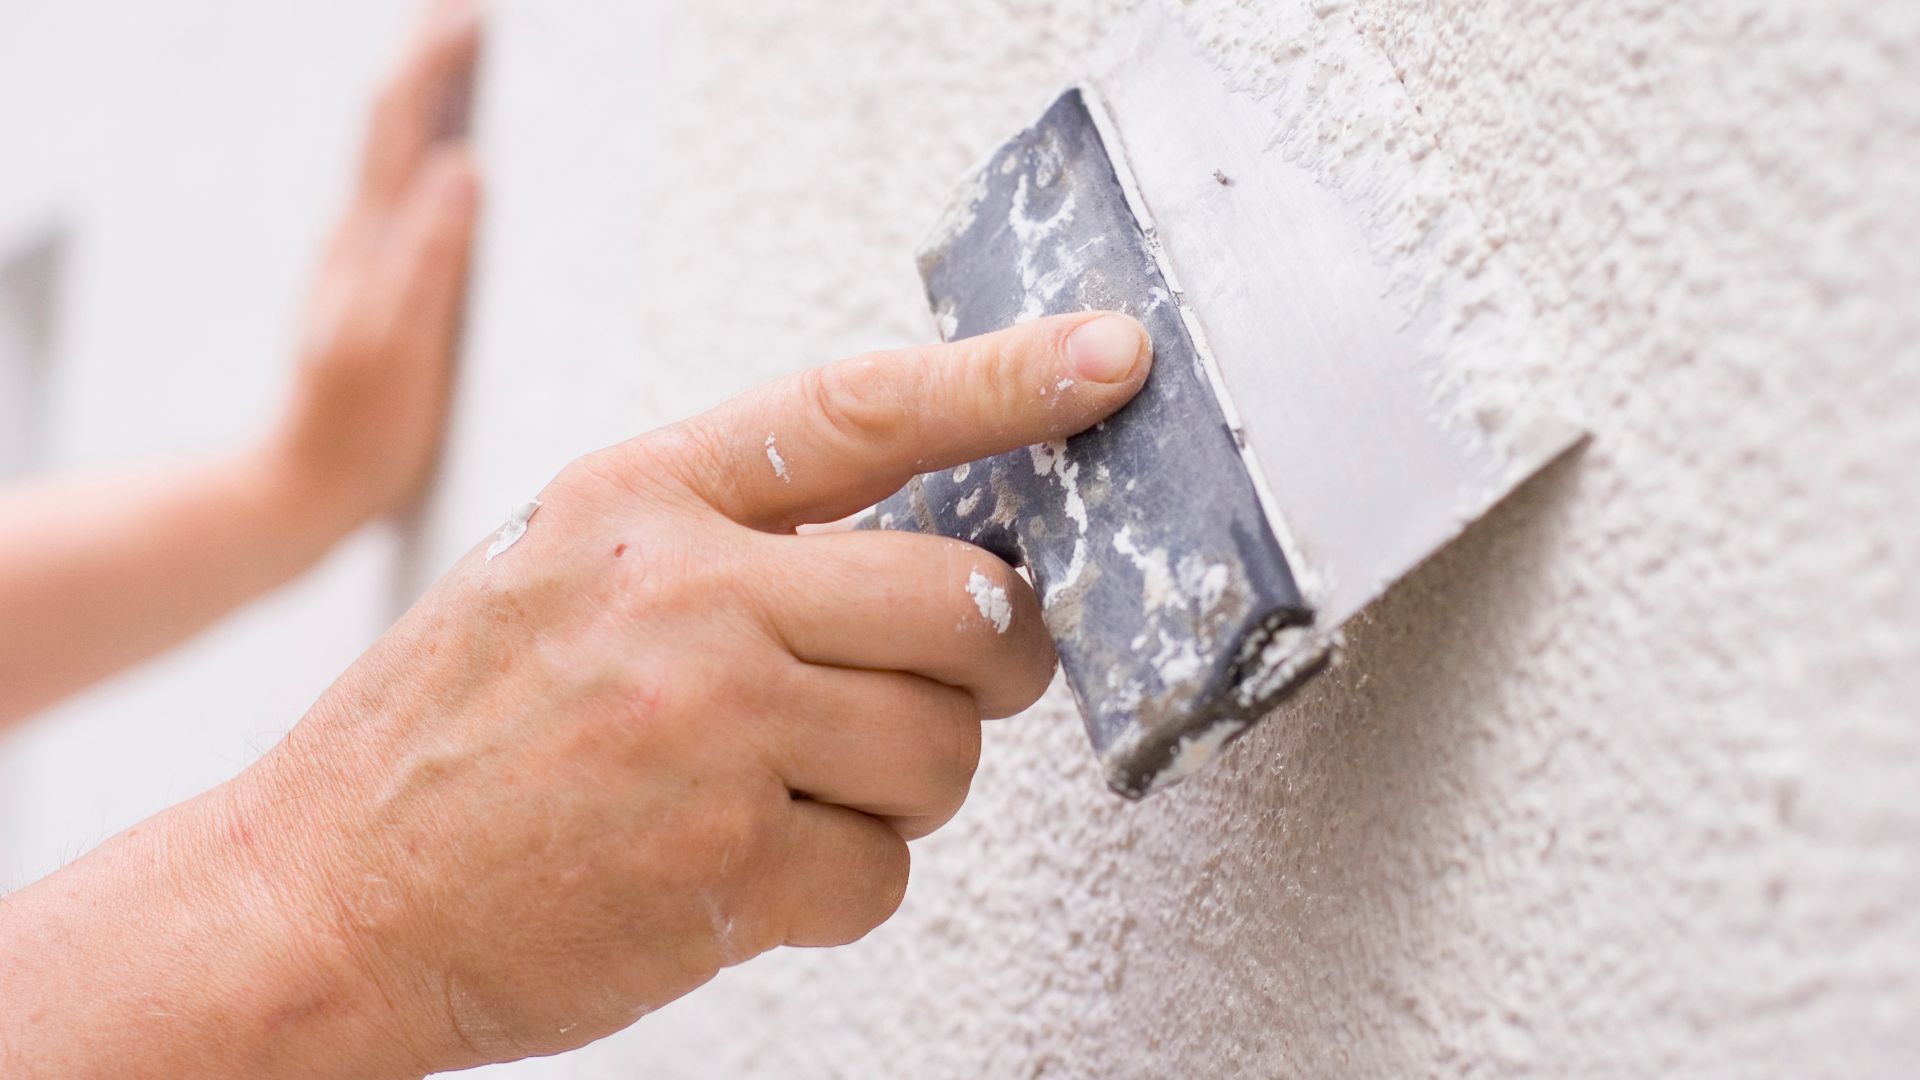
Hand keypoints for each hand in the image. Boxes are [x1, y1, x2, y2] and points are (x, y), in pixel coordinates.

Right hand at [234, 311, 1152, 1071]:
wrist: (321, 896)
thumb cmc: (450, 732)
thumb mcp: (564, 568)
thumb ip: (729, 536)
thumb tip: (924, 544)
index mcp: (640, 498)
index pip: (862, 411)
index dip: (1006, 381)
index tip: (1108, 362)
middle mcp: (685, 596)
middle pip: (966, 604)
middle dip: (987, 662)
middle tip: (948, 685)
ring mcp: (709, 730)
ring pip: (946, 747)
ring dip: (906, 783)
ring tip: (794, 790)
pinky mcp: (726, 868)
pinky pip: (887, 870)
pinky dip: (844, 882)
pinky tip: (747, 869)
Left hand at [272, 0, 480, 526]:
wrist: (304, 488)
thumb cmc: (358, 430)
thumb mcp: (397, 344)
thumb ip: (427, 256)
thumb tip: (465, 164)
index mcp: (368, 237)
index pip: (398, 116)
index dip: (435, 56)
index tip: (480, 15)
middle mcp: (361, 234)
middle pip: (395, 116)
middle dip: (436, 57)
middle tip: (482, 17)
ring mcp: (369, 259)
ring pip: (402, 151)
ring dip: (437, 96)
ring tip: (478, 59)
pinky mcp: (385, 287)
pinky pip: (414, 194)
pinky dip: (439, 150)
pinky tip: (465, 157)